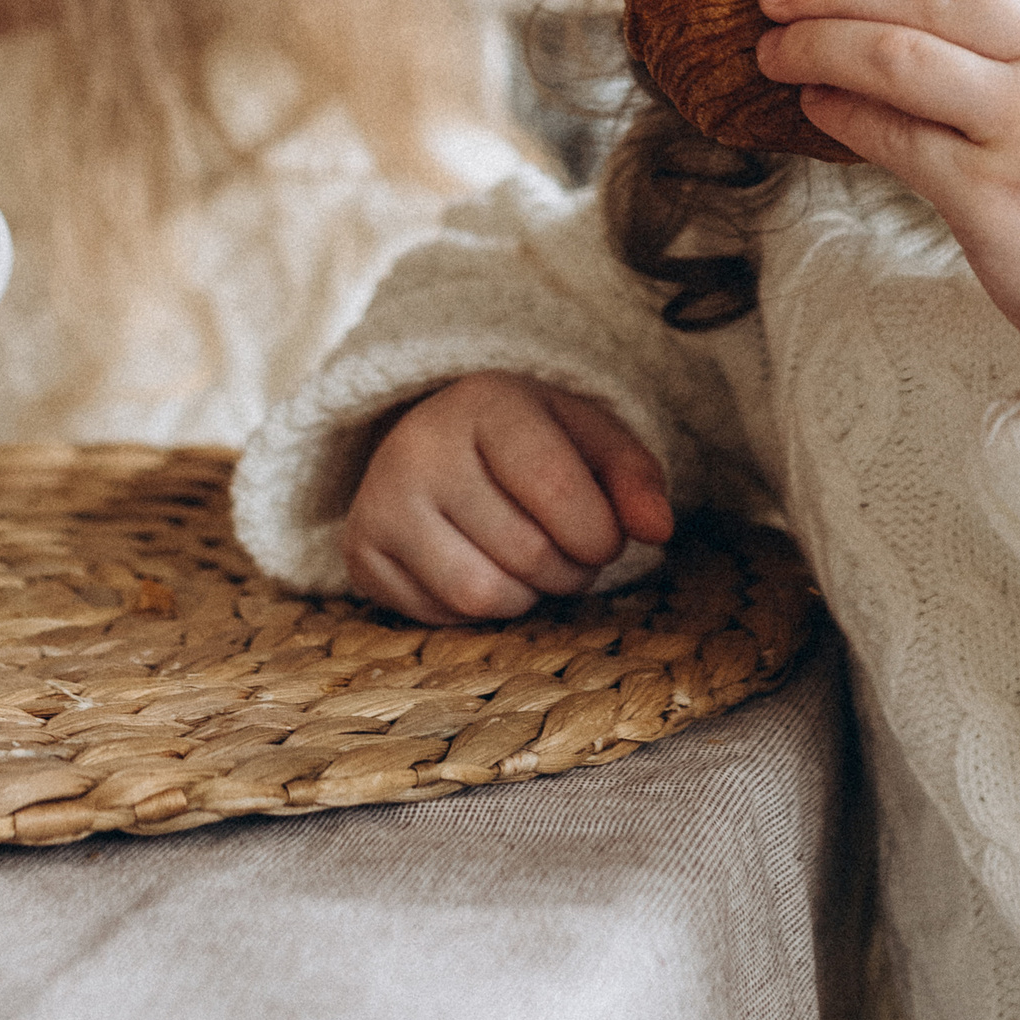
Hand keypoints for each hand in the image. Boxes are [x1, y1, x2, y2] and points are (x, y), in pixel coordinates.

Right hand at [344, 374, 674, 622]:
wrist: (437, 440)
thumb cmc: (530, 443)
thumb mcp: (589, 438)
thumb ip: (634, 477)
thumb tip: (658, 529)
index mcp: (486, 402)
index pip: (555, 488)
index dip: (598, 533)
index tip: (607, 536)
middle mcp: (419, 447)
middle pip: (527, 553)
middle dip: (570, 570)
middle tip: (569, 550)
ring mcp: (380, 502)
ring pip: (482, 596)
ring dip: (529, 597)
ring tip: (530, 562)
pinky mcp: (361, 555)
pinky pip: (443, 617)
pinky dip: (480, 610)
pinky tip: (481, 565)